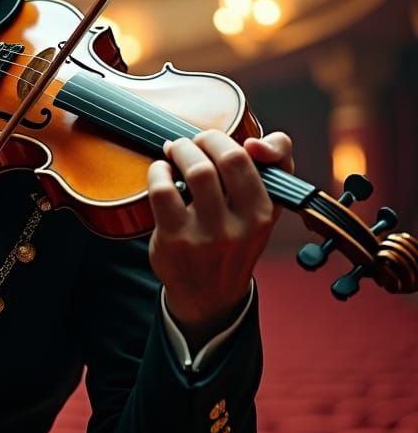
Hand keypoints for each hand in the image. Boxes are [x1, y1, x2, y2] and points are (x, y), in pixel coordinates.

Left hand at [147, 130, 293, 345]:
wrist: (209, 293)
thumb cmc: (235, 237)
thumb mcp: (265, 205)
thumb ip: (275, 163)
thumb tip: (254, 141)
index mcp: (265, 211)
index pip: (263, 157)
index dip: (243, 139)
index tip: (225, 141)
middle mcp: (242, 225)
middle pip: (229, 158)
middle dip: (206, 139)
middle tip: (193, 142)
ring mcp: (208, 234)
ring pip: (198, 171)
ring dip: (180, 150)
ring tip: (174, 151)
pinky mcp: (176, 240)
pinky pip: (164, 190)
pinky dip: (158, 172)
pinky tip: (160, 173)